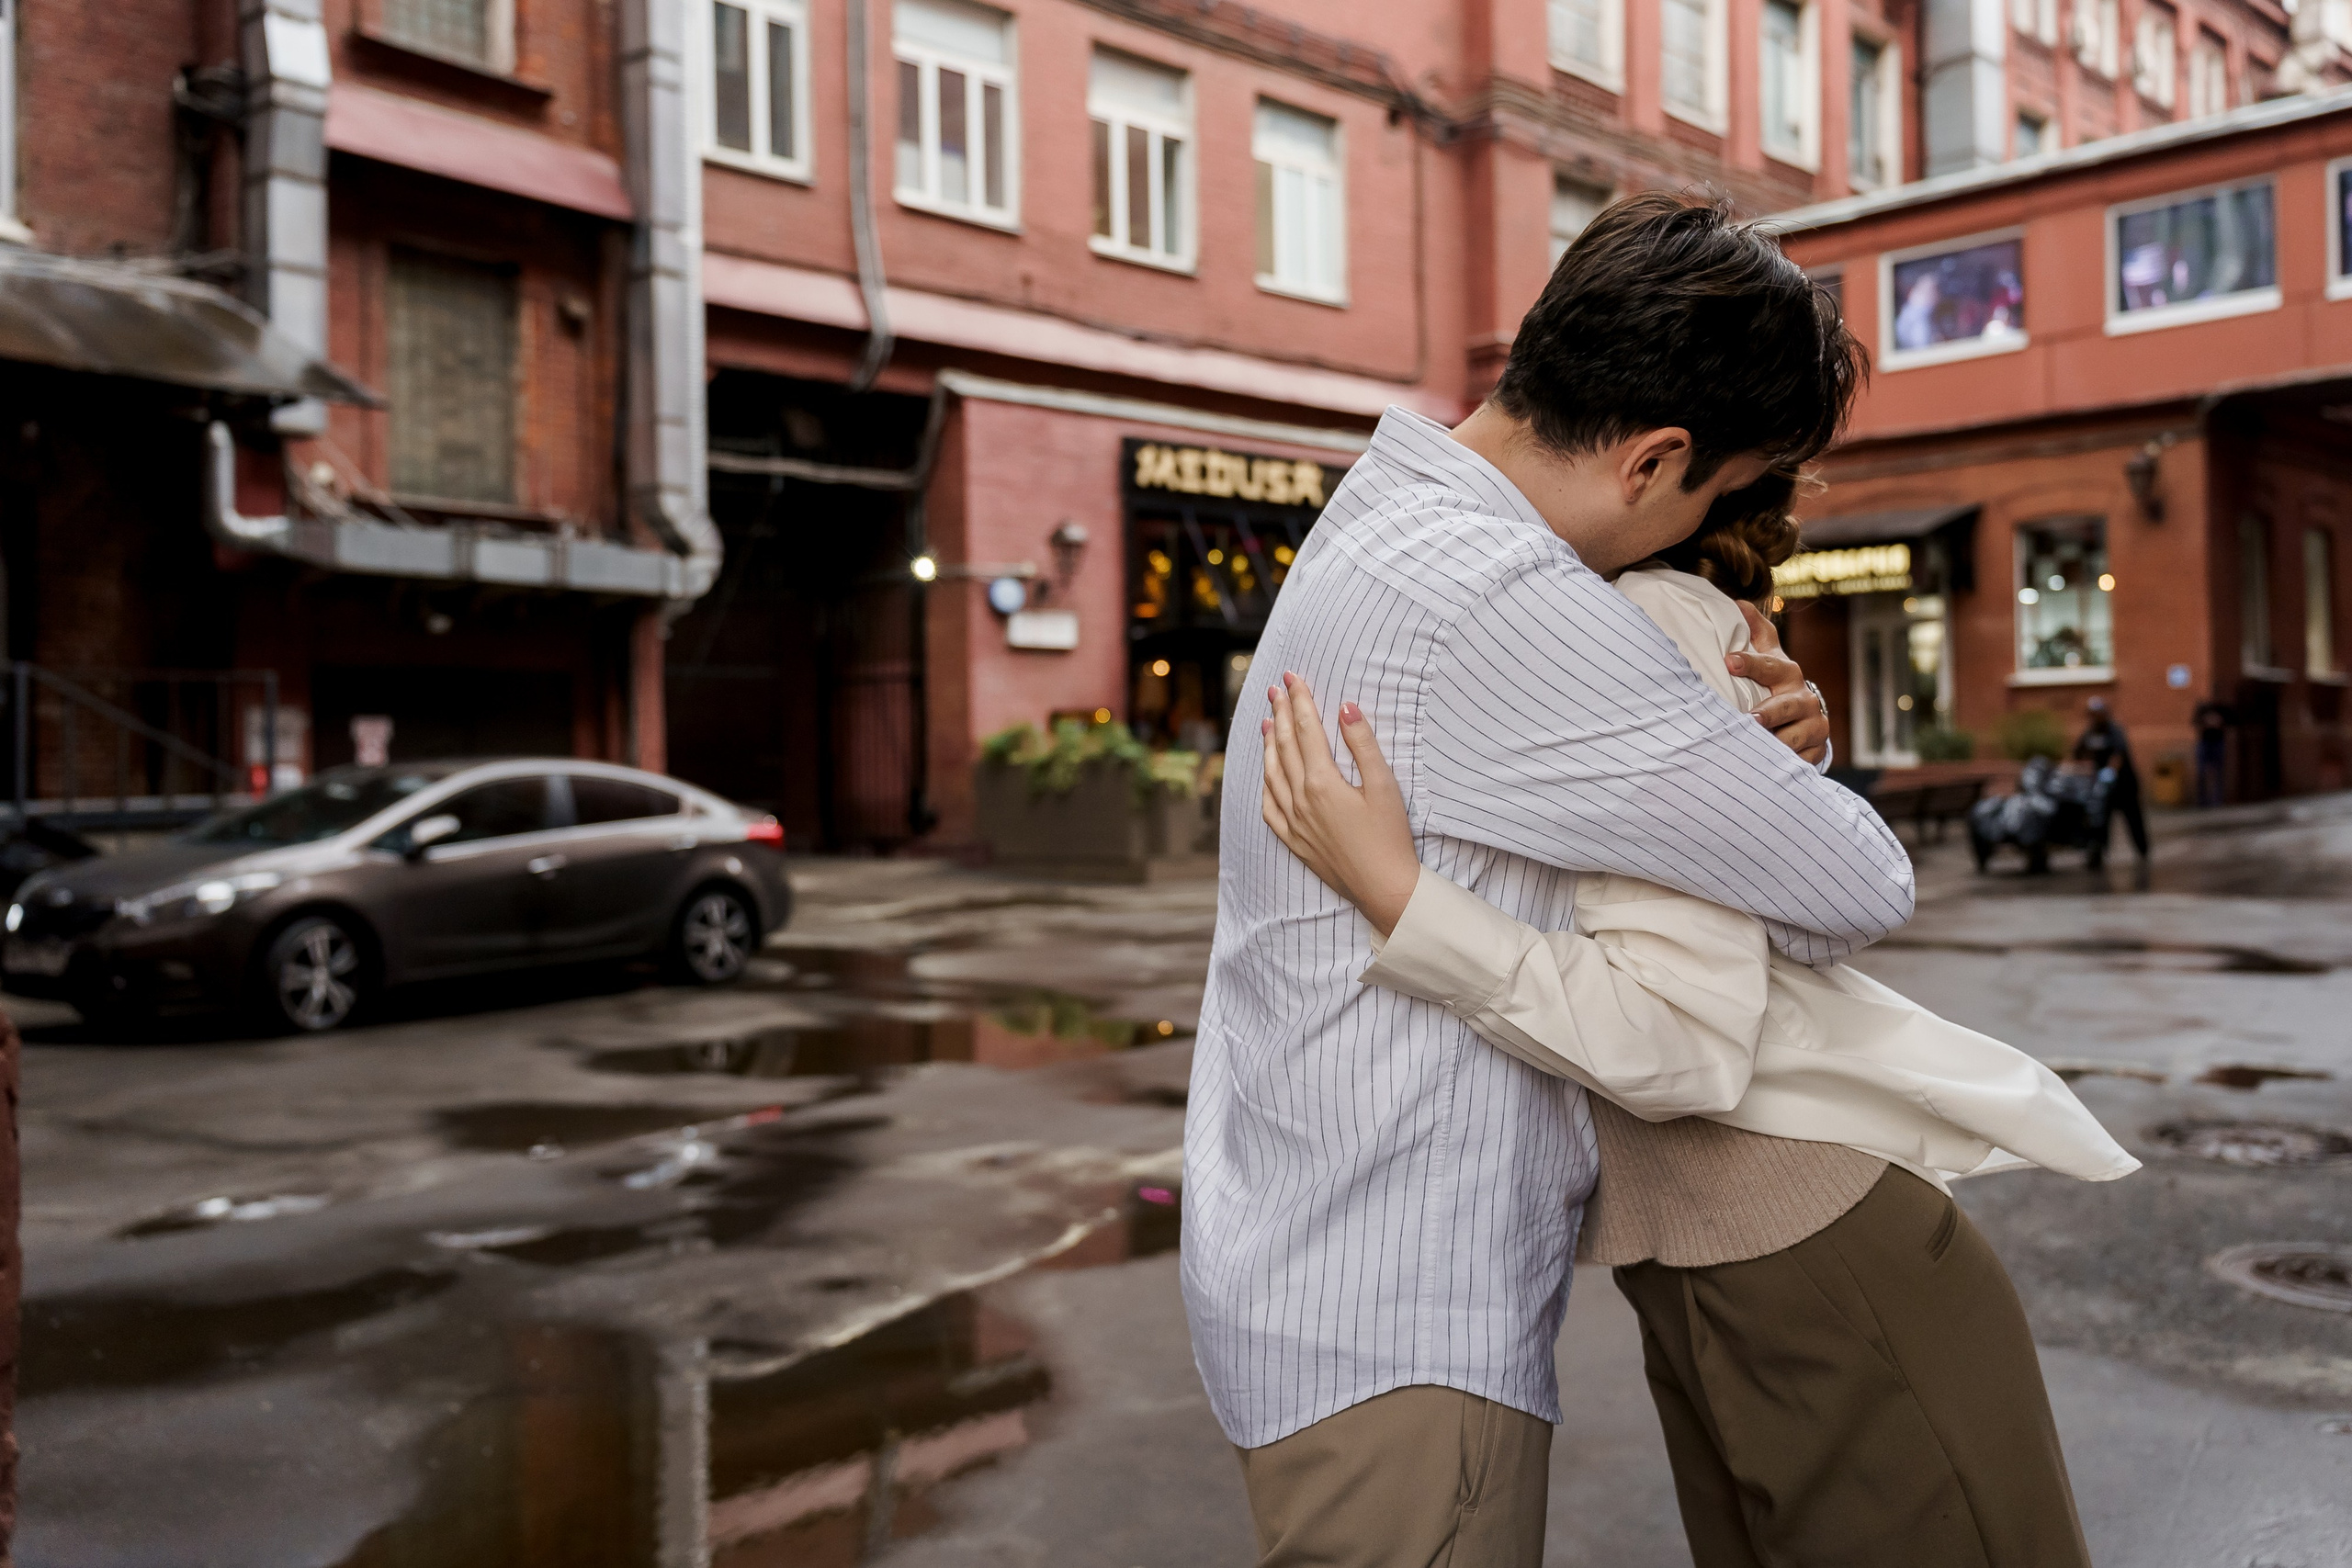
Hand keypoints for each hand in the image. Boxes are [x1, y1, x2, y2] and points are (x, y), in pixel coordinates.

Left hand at [1259, 673, 1421, 936]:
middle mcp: (1300, 799)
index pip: (1305, 729)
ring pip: (1271, 773)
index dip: (1298, 700)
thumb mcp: (1384, 785)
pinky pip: (1269, 807)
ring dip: (1268, 744)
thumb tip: (1345, 708)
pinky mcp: (1294, 841)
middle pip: (1285, 745)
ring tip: (1266, 722)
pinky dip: (1266, 784)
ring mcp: (1293, 821)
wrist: (1384, 889)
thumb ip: (1363, 743)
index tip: (1291, 677)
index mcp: (1322, 781)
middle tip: (1275, 690)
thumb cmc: (1390, 837)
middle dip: (1279, 713)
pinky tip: (1267, 774)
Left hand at [1730, 602, 1828, 766]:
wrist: (1804, 718)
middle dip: (1770, 712)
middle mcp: (1804, 699)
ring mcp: (1813, 727)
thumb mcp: (1768, 657)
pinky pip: (1800, 761)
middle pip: (1787, 706)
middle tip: (1751, 719)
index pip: (1769, 665)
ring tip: (1757, 749)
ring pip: (1795, 737)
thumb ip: (1756, 633)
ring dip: (1777, 744)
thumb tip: (1738, 602)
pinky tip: (1770, 769)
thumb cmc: (1775, 684)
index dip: (1750, 663)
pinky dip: (1786, 765)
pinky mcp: (1815, 752)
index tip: (1728, 661)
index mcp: (1787, 673)